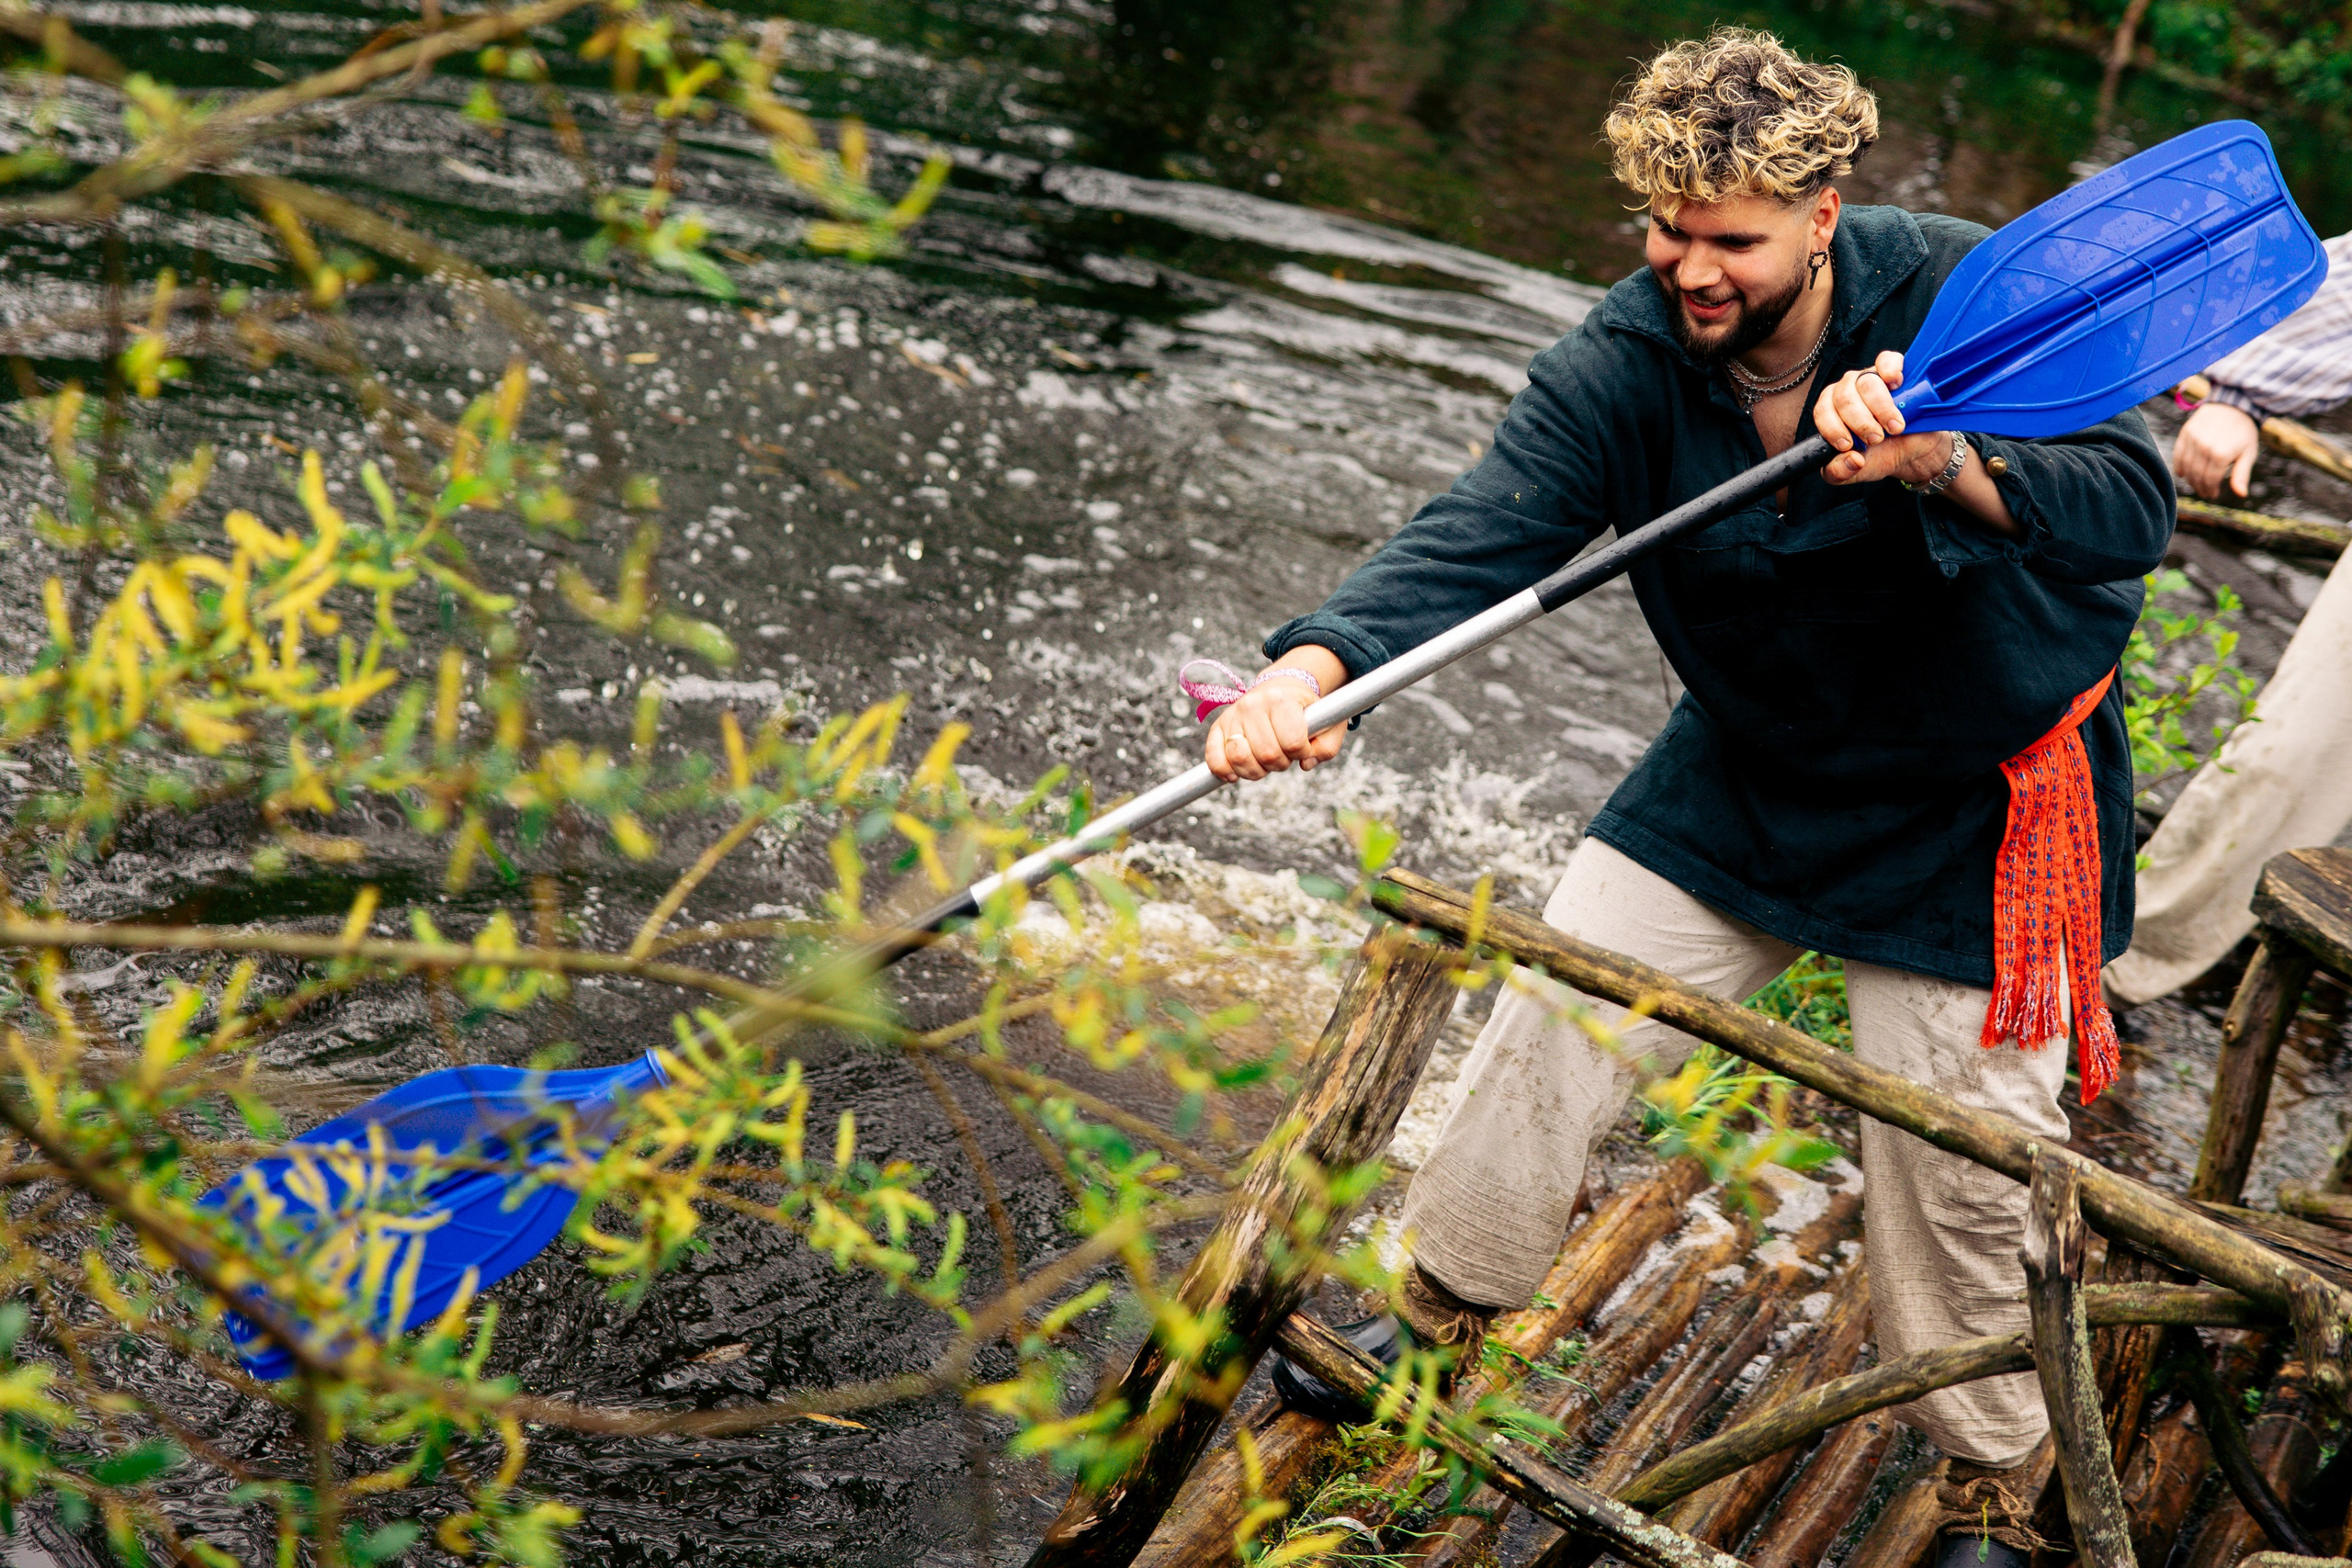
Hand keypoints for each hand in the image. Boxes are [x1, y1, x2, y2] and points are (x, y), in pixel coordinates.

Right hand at [1203, 667, 1345, 780]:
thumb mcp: (1327, 723)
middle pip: (1267, 754)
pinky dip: (1224, 771)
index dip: (1302, 753)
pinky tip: (1236, 774)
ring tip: (1264, 762)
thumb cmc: (1305, 710)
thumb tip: (1305, 764)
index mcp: (1282, 699)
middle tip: (1284, 754)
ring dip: (1256, 771)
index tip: (1303, 747)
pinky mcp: (1218, 727)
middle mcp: (1253, 704)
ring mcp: (1233, 715)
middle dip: (1280, 764)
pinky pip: (1214, 758)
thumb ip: (1326, 747)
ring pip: (1240, 759)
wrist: (1280, 688)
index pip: (1293, 742)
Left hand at [1815, 350, 1950, 486]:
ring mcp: (1869, 377)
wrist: (1912, 450)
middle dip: (1861, 422)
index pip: (1822, 411)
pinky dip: (1891, 370)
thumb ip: (1840, 472)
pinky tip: (1896, 384)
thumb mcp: (1856, 471)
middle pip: (1844, 397)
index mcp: (1831, 411)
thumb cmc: (1879, 455)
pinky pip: (1887, 360)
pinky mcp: (1893, 370)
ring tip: (1894, 427)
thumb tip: (1850, 460)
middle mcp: (1846, 390)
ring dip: (1881, 408)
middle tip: (1876, 439)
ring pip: (1866, 382)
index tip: (1849, 445)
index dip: (1833, 429)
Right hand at [2172, 401, 2260, 498]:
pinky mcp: (2186, 433)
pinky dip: (2179, 466)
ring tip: (2195, 484)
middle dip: (2200, 487)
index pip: (2210, 480)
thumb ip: (2242, 474)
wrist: (2233, 405)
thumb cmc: (2243, 432)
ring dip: (2190, 479)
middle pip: (2197, 475)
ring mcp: (2194, 440)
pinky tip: (2182, 474)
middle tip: (2204, 492)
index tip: (2213, 495)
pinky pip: (2178, 454)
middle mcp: (2205, 447)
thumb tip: (2241, 494)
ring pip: (2186, 467)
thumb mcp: (2248, 453)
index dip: (2211, 490)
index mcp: (2221, 454)